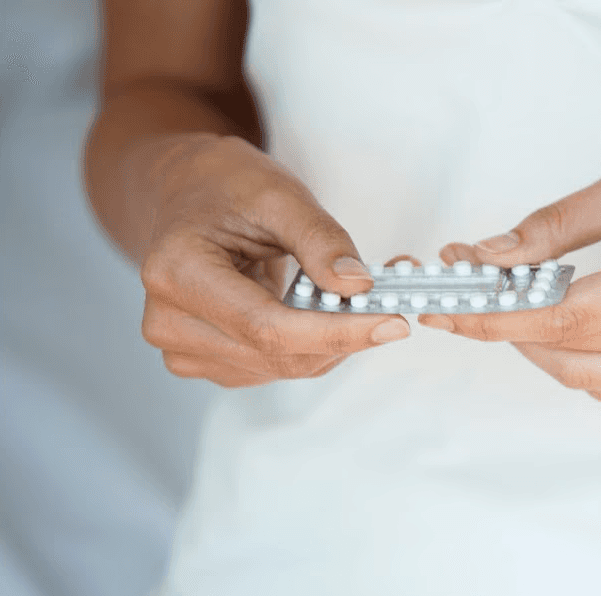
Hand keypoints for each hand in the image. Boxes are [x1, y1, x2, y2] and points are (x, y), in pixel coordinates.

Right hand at [139, 135, 410, 386]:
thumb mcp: (279, 195)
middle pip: (279, 356)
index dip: (337, 332)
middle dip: (346, 336)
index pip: (268, 327)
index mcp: (177, 272)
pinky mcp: (205, 361)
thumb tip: (358, 286)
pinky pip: (277, 366)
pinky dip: (314, 345)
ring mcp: (183, 348)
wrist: (188, 194)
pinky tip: (322, 312)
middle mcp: (169, 321)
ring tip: (356, 298)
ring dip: (334, 341)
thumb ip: (321, 241)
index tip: (393, 323)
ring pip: (285, 367)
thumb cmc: (227, 186)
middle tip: (395, 305)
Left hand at [421, 153, 600, 409]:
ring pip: (586, 380)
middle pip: (567, 351)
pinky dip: (584, 362)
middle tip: (479, 296)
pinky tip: (584, 327)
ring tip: (531, 306)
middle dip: (509, 327)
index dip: (494, 317)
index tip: (445, 311)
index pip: (561, 316)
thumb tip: (489, 257)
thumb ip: (557, 227)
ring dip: (544, 346)